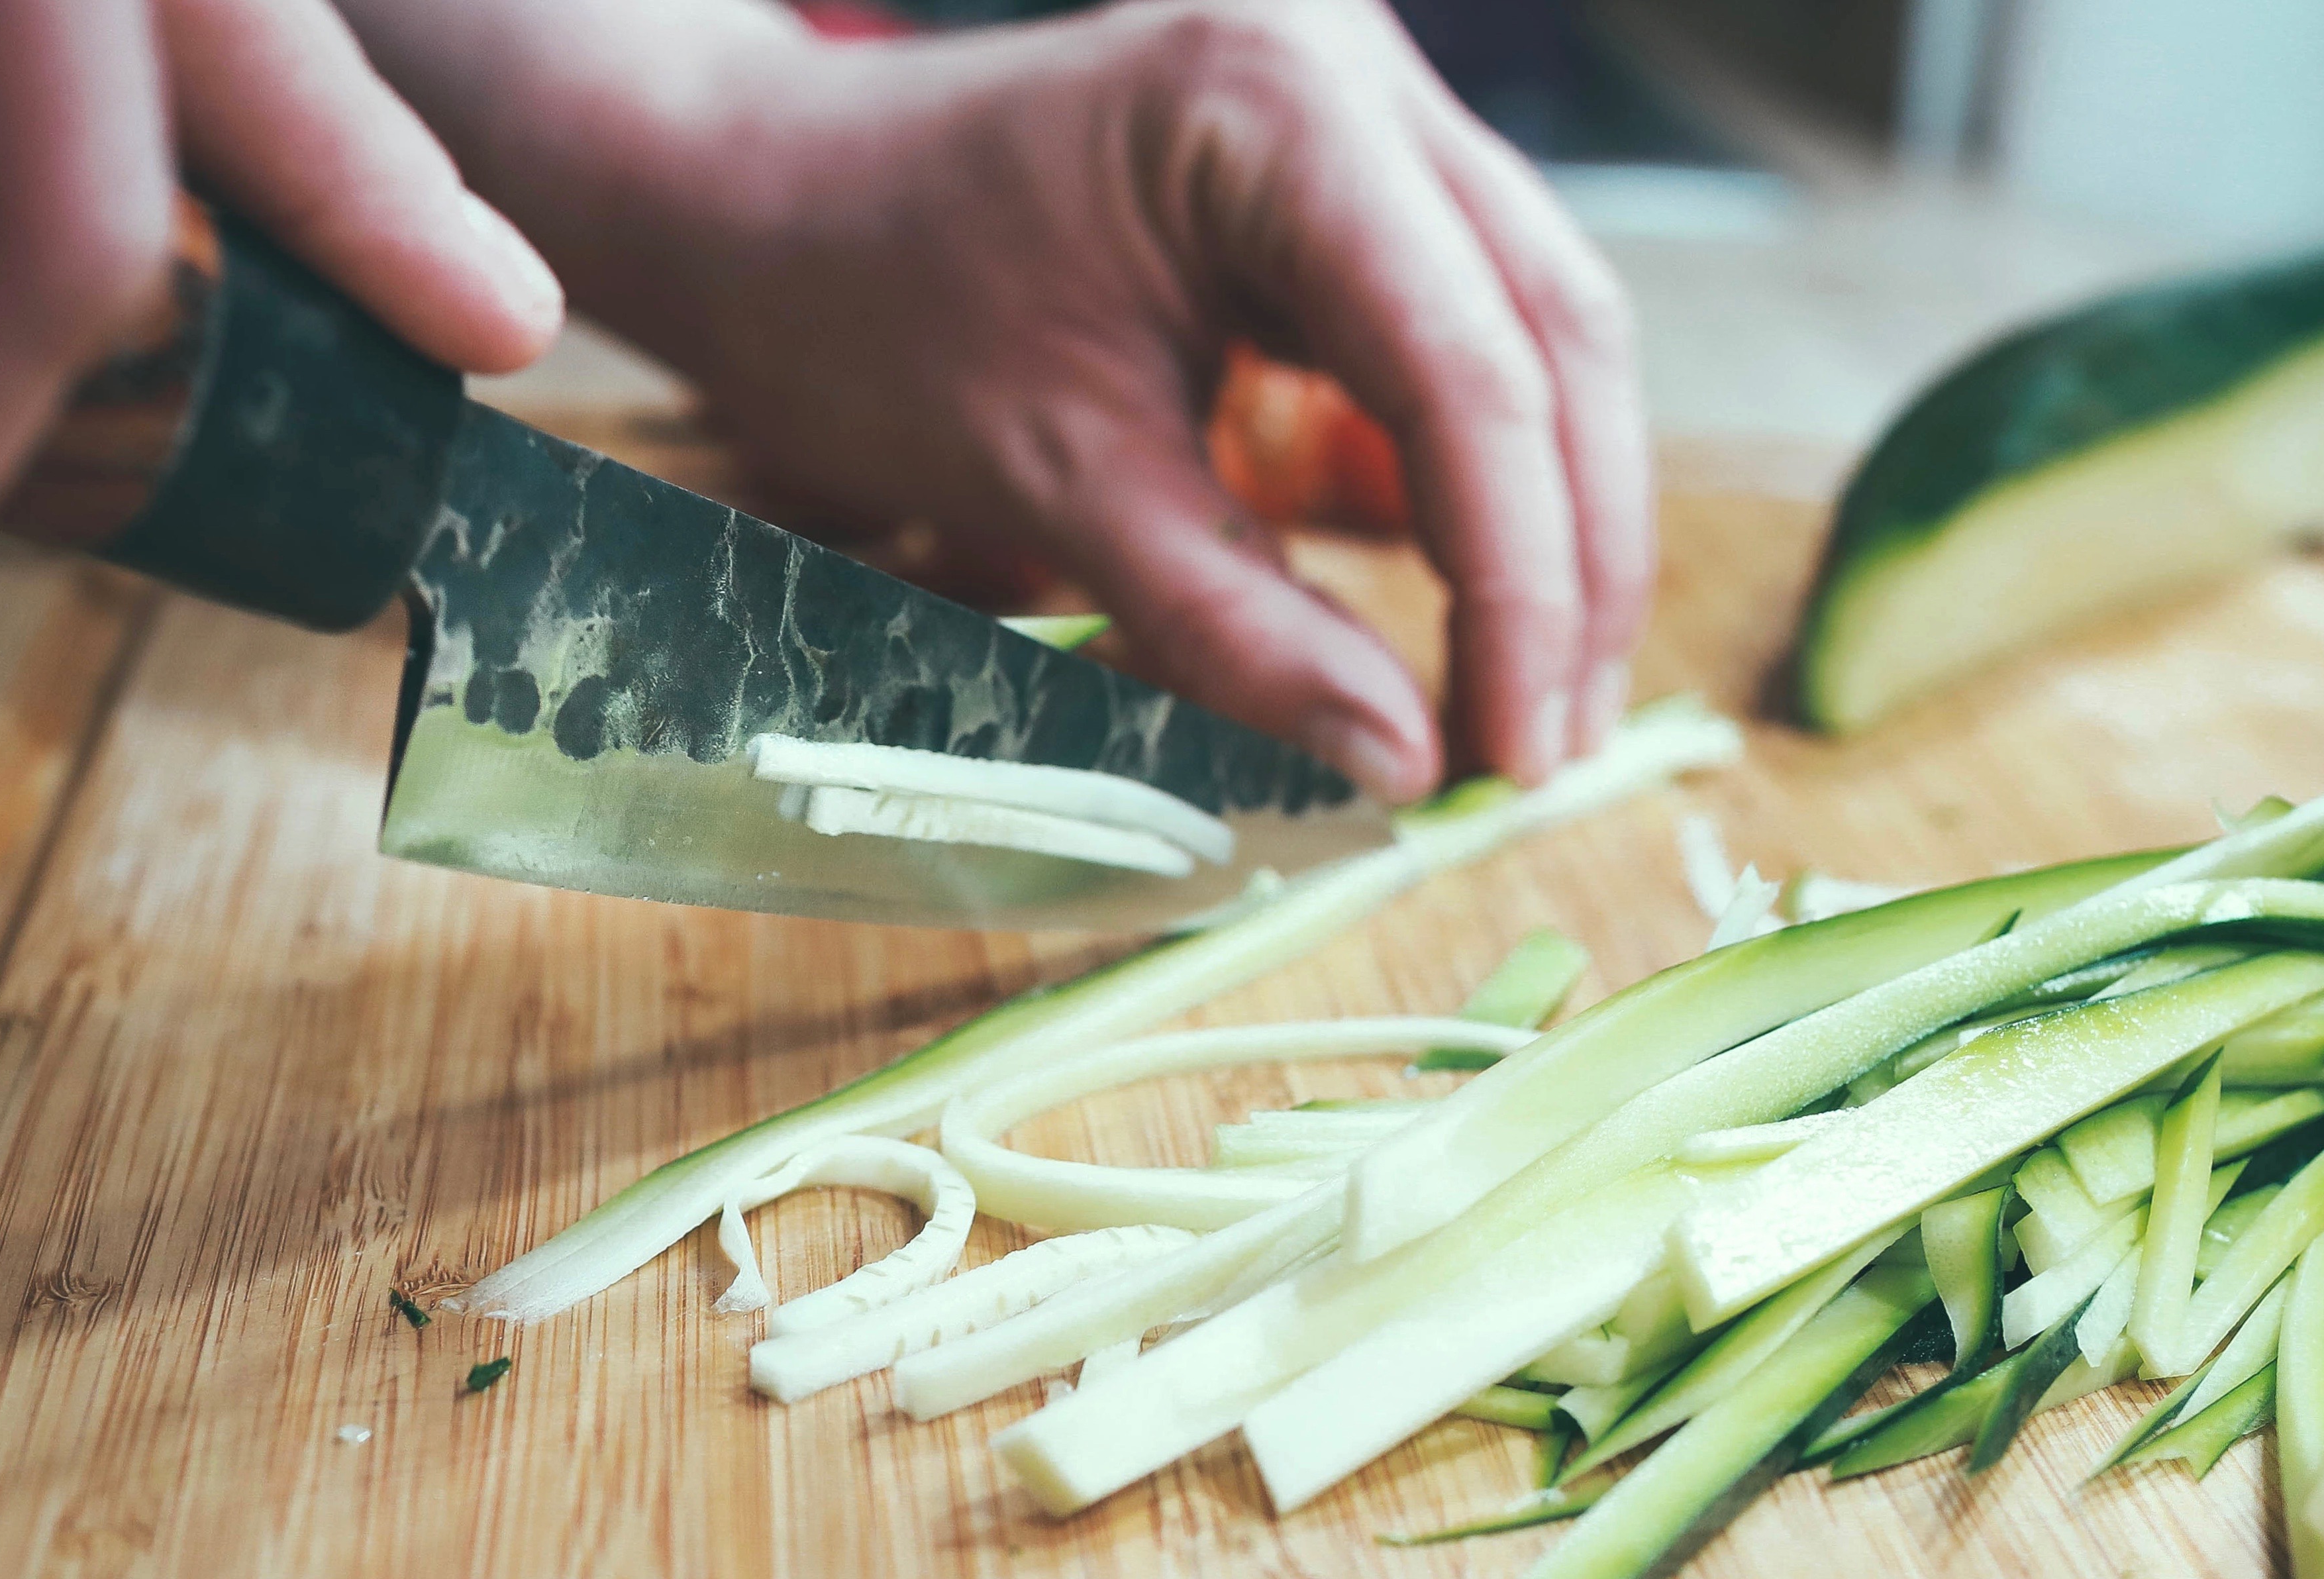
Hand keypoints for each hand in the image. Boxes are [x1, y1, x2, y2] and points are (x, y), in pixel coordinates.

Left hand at [397, 0, 1651, 799]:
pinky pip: (1468, 332)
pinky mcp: (1351, 176)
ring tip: (1525, 708)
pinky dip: (1480, 476)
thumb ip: (1237, 628)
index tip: (1514, 754)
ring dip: (1547, 528)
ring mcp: (1364, 110)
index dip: (1518, 581)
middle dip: (1565, 563)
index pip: (1468, 367)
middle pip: (1553, 335)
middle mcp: (1351, 66)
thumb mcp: (1052, 486)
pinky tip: (1471, 609)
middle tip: (1545, 753)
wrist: (758, 206)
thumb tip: (1404, 765)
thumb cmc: (864, 312)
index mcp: (1276, 101)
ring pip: (1538, 334)